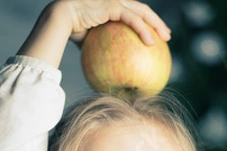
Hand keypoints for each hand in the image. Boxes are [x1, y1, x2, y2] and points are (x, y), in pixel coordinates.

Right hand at [17, 0, 169, 67]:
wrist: (60, 19)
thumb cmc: (69, 31)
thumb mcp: (88, 40)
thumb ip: (99, 46)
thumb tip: (103, 67)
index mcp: (110, 6)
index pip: (132, 12)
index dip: (145, 21)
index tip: (154, 35)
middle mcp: (114, 0)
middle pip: (141, 9)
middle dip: (156, 21)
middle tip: (166, 36)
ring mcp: (114, 0)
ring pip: (142, 12)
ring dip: (156, 24)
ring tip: (166, 38)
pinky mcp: (113, 5)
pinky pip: (133, 19)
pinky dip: (144, 30)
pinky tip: (152, 42)